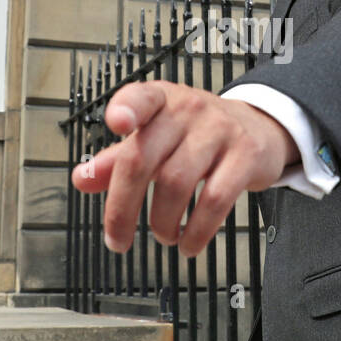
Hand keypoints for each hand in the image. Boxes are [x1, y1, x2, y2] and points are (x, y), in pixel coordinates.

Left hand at [71, 81, 298, 257]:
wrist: (258, 128)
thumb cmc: (197, 133)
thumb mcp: (157, 136)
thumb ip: (117, 158)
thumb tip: (82, 179)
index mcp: (160, 101)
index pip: (139, 98)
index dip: (125, 108)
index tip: (117, 123)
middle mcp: (188, 109)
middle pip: (143, 159)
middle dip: (122, 208)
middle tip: (117, 239)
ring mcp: (219, 130)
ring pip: (176, 183)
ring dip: (162, 223)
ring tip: (163, 235)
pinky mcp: (245, 155)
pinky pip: (216, 200)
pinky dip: (197, 231)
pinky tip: (189, 242)